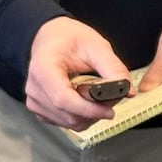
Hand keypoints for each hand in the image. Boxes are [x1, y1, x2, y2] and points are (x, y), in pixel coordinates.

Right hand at [25, 15, 131, 129]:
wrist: (52, 39)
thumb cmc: (70, 39)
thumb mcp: (96, 46)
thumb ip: (113, 67)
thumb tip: (127, 90)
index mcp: (43, 68)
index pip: (63, 99)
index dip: (89, 109)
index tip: (109, 110)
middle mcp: (34, 88)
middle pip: (68, 114)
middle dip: (95, 111)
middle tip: (113, 98)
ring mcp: (34, 101)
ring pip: (68, 122)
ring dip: (90, 116)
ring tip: (102, 97)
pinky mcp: (39, 109)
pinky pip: (65, 122)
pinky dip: (82, 117)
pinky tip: (90, 102)